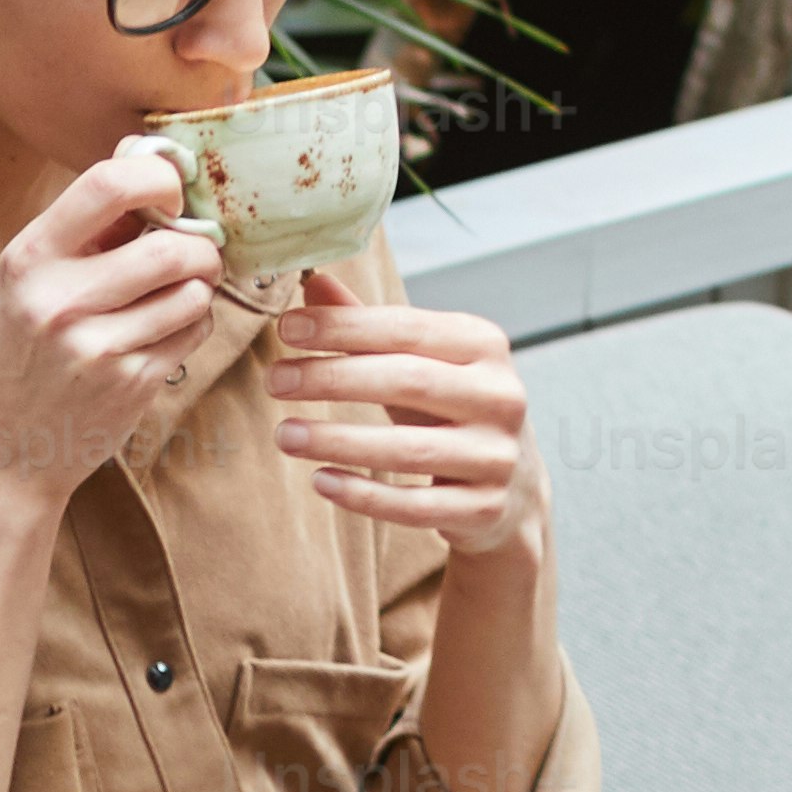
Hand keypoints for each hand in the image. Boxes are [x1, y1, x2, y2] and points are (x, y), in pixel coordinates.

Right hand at [0, 145, 226, 502]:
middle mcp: (59, 301)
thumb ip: (83, 228)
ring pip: (194, 291)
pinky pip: (195, 332)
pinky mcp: (132, 385)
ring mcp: (98, 348)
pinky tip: (162, 333)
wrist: (1, 454)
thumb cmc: (16, 353)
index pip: (108, 185)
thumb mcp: (24, 281)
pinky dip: (192, 324)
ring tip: (173, 294)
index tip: (172, 193)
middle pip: (171, 247)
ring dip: (199, 287)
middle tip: (194, 253)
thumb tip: (150, 164)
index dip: (159, 178)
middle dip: (200, 246)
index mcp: (29, 259)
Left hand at [265, 279, 541, 557]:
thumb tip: (313, 282)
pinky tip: (321, 481)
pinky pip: (415, 506)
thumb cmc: (453, 408)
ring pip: (410, 450)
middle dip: (333, 379)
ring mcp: (496, 455)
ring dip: (338, 440)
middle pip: (409, 381)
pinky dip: (364, 494)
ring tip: (284, 434)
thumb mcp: (423, 361)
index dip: (344, 326)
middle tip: (275, 380)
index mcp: (484, 345)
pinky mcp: (484, 509)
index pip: (408, 328)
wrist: (515, 484)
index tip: (287, 328)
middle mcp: (499, 396)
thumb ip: (370, 327)